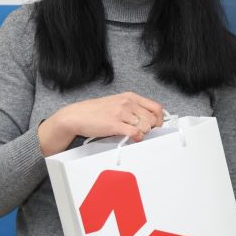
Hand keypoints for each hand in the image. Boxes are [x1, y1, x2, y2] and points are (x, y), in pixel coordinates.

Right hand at [38, 92, 163, 155]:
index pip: (156, 107)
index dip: (160, 119)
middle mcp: (127, 103)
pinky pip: (135, 133)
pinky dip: (137, 138)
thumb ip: (132, 108)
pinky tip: (132, 139)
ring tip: (135, 135)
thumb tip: (148, 119)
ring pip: (145, 126)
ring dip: (143, 134)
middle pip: (152, 119)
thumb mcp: (117, 103)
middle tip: (144, 133)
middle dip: (151, 129)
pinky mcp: (115, 124)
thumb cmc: (95, 111)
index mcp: (130, 97)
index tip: (157, 126)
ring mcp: (121, 113)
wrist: (76, 116)